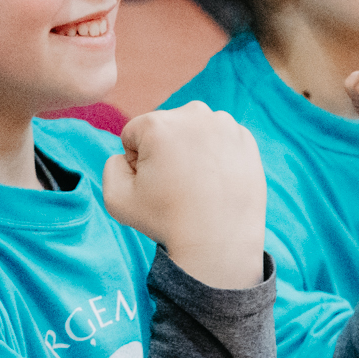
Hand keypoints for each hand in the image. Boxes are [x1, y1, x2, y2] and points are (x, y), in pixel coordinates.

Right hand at [102, 103, 266, 288]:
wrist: (219, 243)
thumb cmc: (166, 221)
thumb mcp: (116, 198)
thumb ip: (111, 166)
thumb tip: (127, 153)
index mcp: (158, 124)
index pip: (134, 135)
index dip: (137, 163)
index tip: (154, 185)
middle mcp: (194, 114)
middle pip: (165, 128)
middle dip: (165, 152)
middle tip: (176, 186)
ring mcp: (225, 125)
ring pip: (193, 132)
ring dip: (191, 151)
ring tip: (198, 184)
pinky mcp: (246, 139)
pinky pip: (219, 141)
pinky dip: (216, 156)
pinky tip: (216, 182)